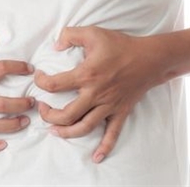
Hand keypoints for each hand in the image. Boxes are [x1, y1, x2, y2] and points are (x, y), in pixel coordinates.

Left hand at [34, 27, 154, 162]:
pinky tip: (96, 157)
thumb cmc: (121, 45)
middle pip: (66, 114)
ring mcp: (108, 106)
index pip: (55, 85)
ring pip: (84, 127)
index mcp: (87, 74)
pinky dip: (104, 147)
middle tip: (42, 109)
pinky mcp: (120, 112)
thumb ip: (70, 34)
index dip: (41, 82)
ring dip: (66, 132)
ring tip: (54, 130)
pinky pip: (112, 134)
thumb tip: (55, 45)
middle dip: (49, 115)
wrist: (150, 58)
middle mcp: (96, 94)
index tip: (39, 78)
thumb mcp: (93, 32)